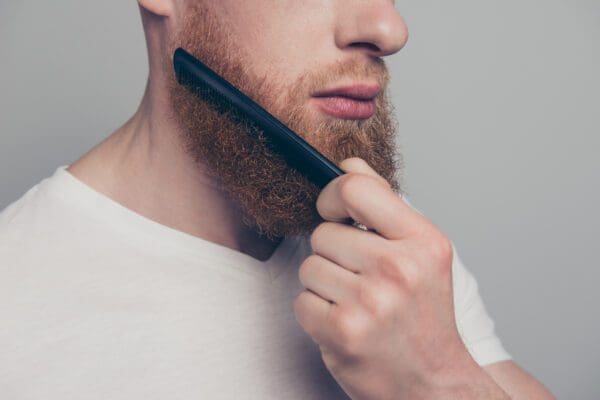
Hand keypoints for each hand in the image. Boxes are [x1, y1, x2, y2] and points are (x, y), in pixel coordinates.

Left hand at [293, 157, 477, 399]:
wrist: (433, 383)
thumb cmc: (425, 318)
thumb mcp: (422, 255)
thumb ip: (385, 205)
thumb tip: (349, 164)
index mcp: (423, 242)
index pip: (356, 187)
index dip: (333, 195)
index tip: (335, 212)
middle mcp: (398, 269)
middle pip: (322, 233)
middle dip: (332, 253)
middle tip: (359, 277)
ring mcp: (369, 302)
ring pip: (308, 266)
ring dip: (323, 284)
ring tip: (355, 303)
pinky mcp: (342, 332)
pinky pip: (301, 300)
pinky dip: (316, 312)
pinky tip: (344, 323)